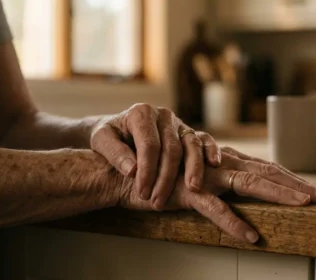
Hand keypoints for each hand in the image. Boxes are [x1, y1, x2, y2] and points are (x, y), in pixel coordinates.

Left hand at [90, 103, 219, 209]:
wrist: (117, 129)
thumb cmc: (108, 136)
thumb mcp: (101, 140)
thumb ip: (115, 154)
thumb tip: (132, 171)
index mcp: (141, 113)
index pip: (149, 144)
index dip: (148, 170)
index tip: (143, 192)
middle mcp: (163, 115)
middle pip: (171, 148)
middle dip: (167, 177)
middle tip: (158, 201)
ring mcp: (178, 123)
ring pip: (191, 144)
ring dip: (194, 168)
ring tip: (193, 189)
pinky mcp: (189, 132)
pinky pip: (204, 139)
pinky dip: (211, 150)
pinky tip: (214, 164)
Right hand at [118, 148, 315, 242]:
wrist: (128, 174)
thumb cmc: (165, 177)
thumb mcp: (200, 178)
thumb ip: (222, 181)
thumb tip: (245, 191)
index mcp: (226, 163)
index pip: (266, 168)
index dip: (291, 178)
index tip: (315, 191)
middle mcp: (220, 166)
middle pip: (267, 173)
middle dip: (297, 185)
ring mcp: (206, 178)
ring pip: (249, 185)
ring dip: (278, 195)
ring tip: (303, 207)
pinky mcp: (188, 193)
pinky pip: (214, 210)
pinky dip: (233, 223)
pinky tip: (251, 237)